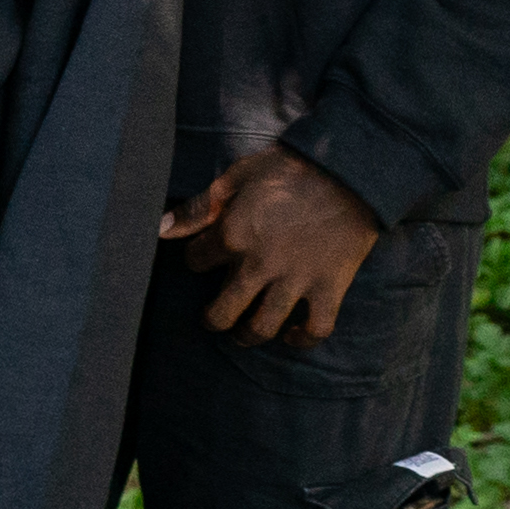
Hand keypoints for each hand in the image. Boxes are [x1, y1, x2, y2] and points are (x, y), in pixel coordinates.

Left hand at [166, 149, 381, 342]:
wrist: (349, 170)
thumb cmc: (288, 169)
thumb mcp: (235, 178)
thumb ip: (197, 208)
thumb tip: (160, 229)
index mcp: (232, 235)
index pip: (196, 262)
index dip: (196, 260)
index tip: (203, 259)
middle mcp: (260, 264)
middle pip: (223, 311)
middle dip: (213, 319)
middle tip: (213, 318)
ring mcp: (296, 279)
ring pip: (263, 326)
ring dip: (248, 336)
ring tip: (244, 334)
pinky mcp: (330, 286)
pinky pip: (317, 328)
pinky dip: (304, 339)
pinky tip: (292, 335)